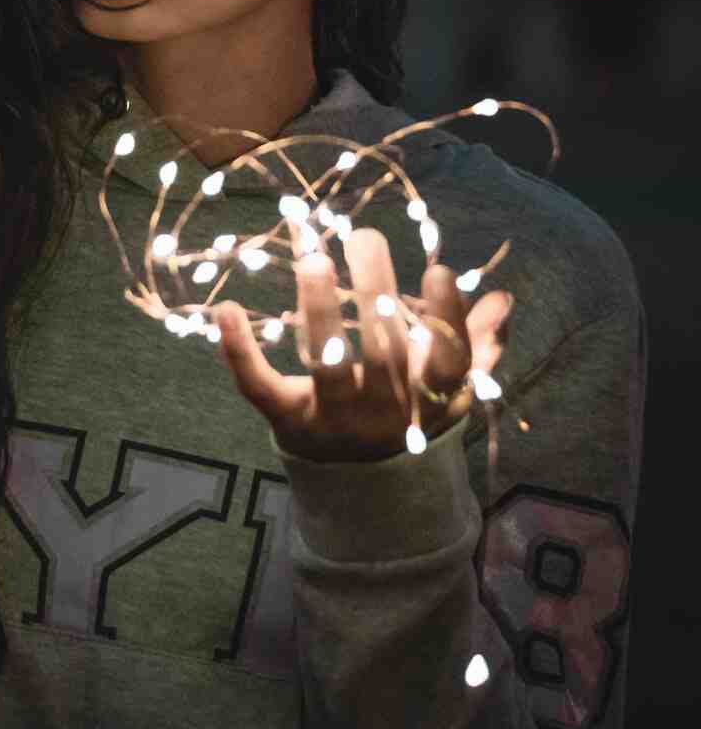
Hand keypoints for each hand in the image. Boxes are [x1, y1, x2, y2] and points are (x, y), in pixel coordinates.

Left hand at [213, 226, 512, 462]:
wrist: (364, 492)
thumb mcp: (446, 389)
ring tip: (314, 258)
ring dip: (319, 309)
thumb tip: (503, 299)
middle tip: (364, 237)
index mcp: (429, 399)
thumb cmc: (408, 415)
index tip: (439, 270)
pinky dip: (238, 351)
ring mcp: (335, 418)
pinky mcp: (288, 421)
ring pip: (326, 362)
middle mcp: (384, 410)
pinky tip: (225, 309)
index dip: (447, 321)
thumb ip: (475, 344)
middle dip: (374, 290)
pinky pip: (260, 387)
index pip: (447, 362)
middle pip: (381, 351)